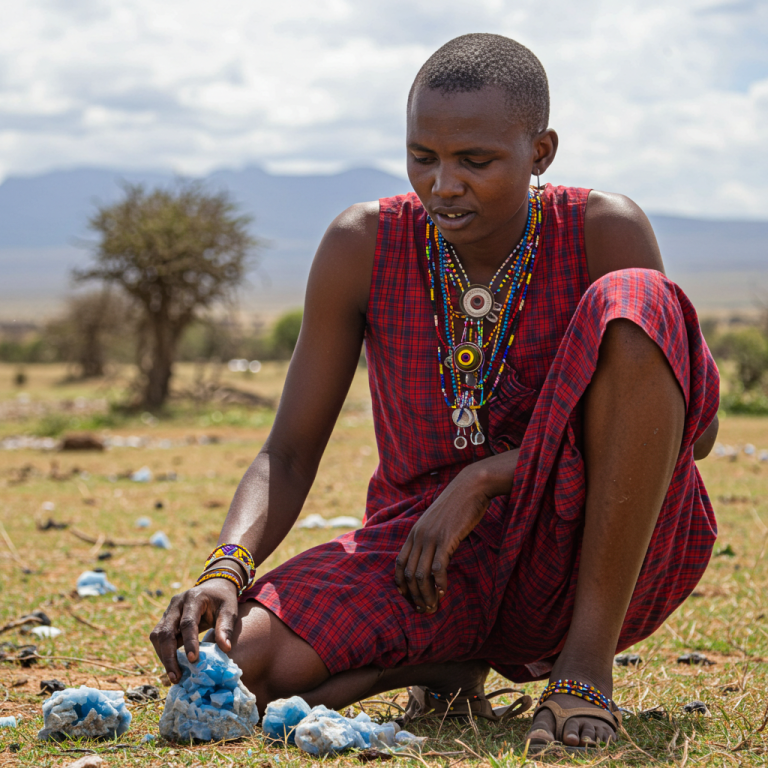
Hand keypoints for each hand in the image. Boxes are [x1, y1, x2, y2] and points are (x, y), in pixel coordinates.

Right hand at [150, 579, 238, 682]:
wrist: (214, 586)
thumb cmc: (223, 599)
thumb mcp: (229, 610)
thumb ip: (226, 628)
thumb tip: (225, 649)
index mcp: (194, 598)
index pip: (187, 622)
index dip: (189, 642)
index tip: (193, 660)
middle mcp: (176, 603)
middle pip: (166, 631)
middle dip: (169, 656)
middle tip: (177, 676)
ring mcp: (168, 611)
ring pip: (158, 636)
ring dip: (163, 656)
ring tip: (174, 675)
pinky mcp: (165, 619)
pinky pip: (159, 637)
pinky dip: (163, 652)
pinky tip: (172, 665)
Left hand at [394, 467, 491, 614]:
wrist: (471, 486)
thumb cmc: (458, 504)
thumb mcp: (438, 520)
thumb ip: (431, 536)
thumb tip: (434, 554)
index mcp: (414, 532)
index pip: (399, 563)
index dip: (401, 583)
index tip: (407, 597)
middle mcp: (419, 536)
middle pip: (408, 573)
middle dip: (414, 595)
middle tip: (423, 610)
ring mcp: (431, 537)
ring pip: (421, 574)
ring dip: (426, 594)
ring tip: (432, 607)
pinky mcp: (446, 539)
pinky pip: (438, 567)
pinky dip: (440, 583)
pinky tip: (444, 592)